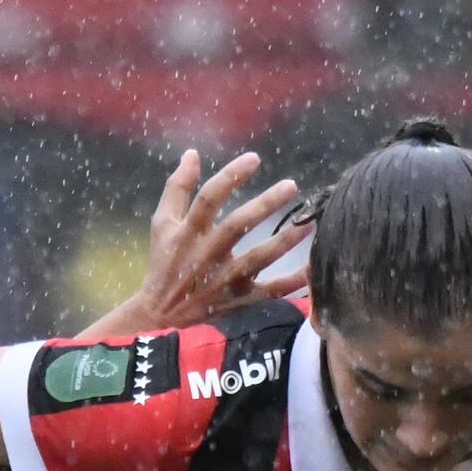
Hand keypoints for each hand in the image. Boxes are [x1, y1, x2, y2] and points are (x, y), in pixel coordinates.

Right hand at [94, 149, 303, 336]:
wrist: (160, 316)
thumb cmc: (165, 263)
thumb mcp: (162, 223)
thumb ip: (177, 188)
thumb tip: (192, 154)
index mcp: (188, 233)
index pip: (209, 198)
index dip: (230, 176)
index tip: (254, 158)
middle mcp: (207, 255)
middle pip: (238, 226)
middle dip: (265, 205)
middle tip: (291, 186)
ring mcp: (224, 280)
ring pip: (258, 259)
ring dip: (284, 241)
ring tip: (308, 224)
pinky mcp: (238, 301)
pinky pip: (269, 292)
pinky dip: (290, 283)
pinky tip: (311, 268)